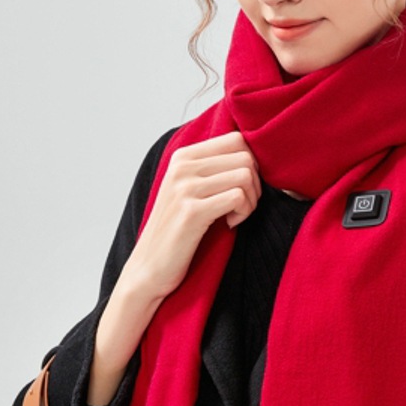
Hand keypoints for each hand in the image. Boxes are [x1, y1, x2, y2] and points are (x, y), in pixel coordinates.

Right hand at [127, 131, 261, 301]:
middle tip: (243, 206)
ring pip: (245, 175)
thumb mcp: (190, 189)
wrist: (150, 266)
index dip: (252, 163)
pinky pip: (238, 197)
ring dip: (251, 200)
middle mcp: (182, 166)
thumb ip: (213, 168)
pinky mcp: (192, 211)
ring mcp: (185, 187)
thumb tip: (253, 154)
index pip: (236, 139)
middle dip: (255, 184)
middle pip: (245, 157)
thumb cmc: (177, 229)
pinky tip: (230, 224)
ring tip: (236, 215)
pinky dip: (243, 213)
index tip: (243, 187)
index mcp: (183, 156)